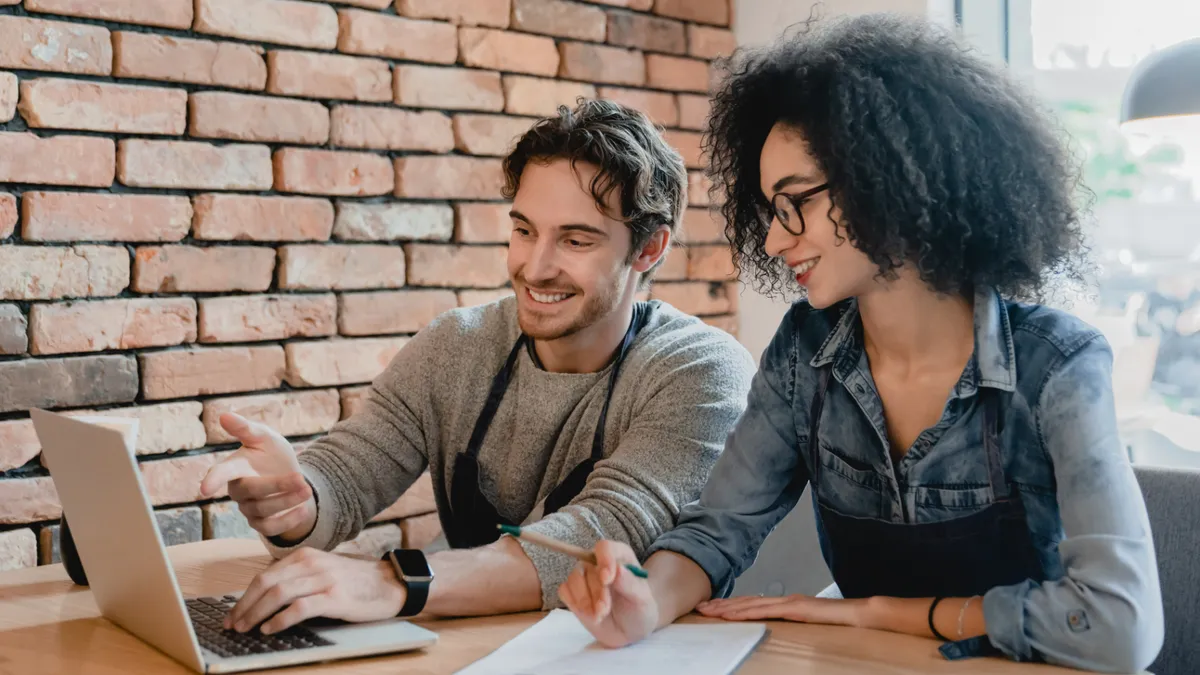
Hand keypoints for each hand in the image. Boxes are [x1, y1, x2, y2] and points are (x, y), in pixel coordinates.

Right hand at [199, 413, 315, 541]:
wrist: (293, 478)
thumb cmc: (272, 454)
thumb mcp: (265, 437)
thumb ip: (246, 428)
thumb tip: (224, 415)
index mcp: (235, 466)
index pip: (221, 472)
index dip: (213, 479)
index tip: (204, 488)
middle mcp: (238, 489)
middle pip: (250, 490)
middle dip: (276, 485)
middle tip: (301, 479)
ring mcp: (248, 508)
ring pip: (262, 510)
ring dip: (288, 501)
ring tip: (307, 490)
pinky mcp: (261, 524)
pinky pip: (270, 529)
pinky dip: (289, 520)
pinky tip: (303, 509)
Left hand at [225, 548, 405, 633]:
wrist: (391, 583)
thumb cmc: (357, 580)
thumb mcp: (324, 569)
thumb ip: (299, 576)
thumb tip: (267, 595)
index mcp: (306, 555)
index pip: (265, 575)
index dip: (244, 596)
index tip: (233, 613)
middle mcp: (312, 564)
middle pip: (266, 583)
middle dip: (244, 605)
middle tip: (232, 624)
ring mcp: (324, 579)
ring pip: (278, 594)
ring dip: (256, 613)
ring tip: (245, 628)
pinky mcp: (336, 597)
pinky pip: (300, 607)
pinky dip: (280, 619)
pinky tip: (270, 628)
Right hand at [557, 540, 657, 647]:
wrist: (629, 631)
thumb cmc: (639, 610)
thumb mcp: (642, 599)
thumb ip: (630, 584)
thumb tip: (618, 569)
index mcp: (619, 556)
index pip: (605, 548)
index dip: (604, 561)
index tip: (607, 580)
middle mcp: (598, 562)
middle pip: (588, 568)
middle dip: (596, 592)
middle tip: (604, 611)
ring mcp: (584, 577)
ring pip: (574, 579)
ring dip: (584, 600)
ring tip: (599, 616)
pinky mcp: (573, 592)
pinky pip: (565, 591)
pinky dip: (575, 604)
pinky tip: (589, 614)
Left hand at [696, 594, 866, 626]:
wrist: (861, 615)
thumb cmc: (839, 623)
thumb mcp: (809, 626)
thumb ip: (793, 625)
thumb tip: (777, 631)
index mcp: (787, 605)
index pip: (753, 604)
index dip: (731, 606)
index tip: (712, 608)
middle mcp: (785, 600)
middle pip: (746, 602)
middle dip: (722, 605)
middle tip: (700, 607)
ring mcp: (790, 602)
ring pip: (751, 605)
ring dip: (728, 608)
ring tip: (708, 610)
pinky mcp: (796, 608)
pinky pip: (766, 611)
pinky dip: (746, 612)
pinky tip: (732, 615)